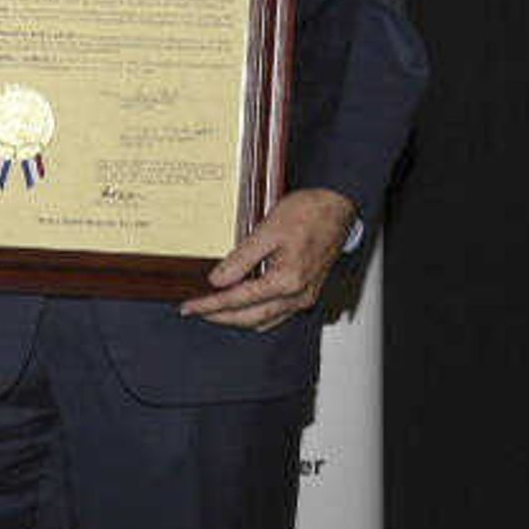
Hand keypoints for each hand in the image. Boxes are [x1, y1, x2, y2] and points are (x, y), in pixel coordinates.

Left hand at [180, 187, 355, 328]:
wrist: (338, 207)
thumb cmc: (309, 213)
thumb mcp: (267, 231)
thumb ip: (241, 259)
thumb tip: (218, 281)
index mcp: (287, 281)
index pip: (237, 300)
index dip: (209, 305)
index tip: (189, 307)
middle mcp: (298, 296)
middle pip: (250, 318)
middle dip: (220, 317)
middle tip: (195, 311)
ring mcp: (305, 297)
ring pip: (264, 321)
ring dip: (238, 319)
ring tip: (215, 310)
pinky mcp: (307, 292)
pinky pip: (278, 314)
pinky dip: (256, 315)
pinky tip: (244, 305)